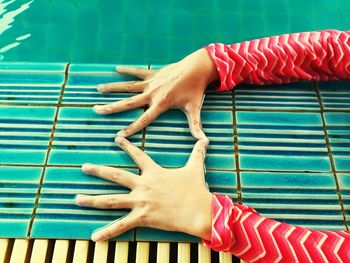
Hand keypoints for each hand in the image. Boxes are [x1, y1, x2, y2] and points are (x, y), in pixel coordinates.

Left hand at [75, 137, 212, 241]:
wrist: (198, 210)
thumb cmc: (196, 188)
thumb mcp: (195, 167)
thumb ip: (197, 152)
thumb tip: (205, 138)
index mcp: (154, 172)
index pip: (137, 155)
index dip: (126, 145)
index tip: (116, 139)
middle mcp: (143, 185)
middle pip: (115, 176)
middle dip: (98, 170)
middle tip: (84, 167)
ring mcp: (140, 201)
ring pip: (111, 200)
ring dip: (92, 199)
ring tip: (76, 199)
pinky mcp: (142, 217)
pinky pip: (121, 226)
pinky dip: (107, 232)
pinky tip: (94, 237)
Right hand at [93, 48, 217, 138]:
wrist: (197, 68)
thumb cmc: (195, 89)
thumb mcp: (194, 108)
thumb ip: (195, 125)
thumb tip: (202, 140)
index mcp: (161, 104)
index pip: (143, 119)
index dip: (131, 128)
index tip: (119, 135)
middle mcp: (152, 93)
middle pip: (128, 102)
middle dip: (112, 107)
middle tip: (97, 110)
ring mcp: (151, 82)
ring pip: (128, 86)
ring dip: (113, 88)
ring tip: (98, 89)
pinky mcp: (153, 74)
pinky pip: (137, 72)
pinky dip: (126, 70)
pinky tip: (116, 68)